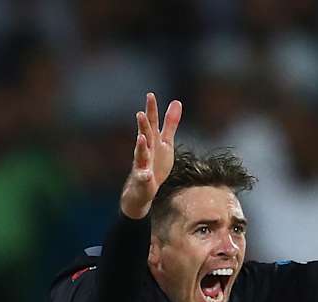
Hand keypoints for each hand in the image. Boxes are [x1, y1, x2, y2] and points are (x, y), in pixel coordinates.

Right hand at [119, 92, 181, 219]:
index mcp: (152, 140)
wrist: (142, 190)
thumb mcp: (165, 142)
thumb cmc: (155, 163)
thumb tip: (177, 101)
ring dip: (140, 147)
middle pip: (144, 136)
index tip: (150, 95)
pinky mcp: (143, 180)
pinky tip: (147, 175)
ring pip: (140, 155)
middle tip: (141, 114)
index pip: (151, 123)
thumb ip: (170, 123)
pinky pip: (143, 178)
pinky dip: (144, 176)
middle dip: (143, 126)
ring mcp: (142, 165)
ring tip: (141, 138)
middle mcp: (145, 150)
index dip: (151, 109)